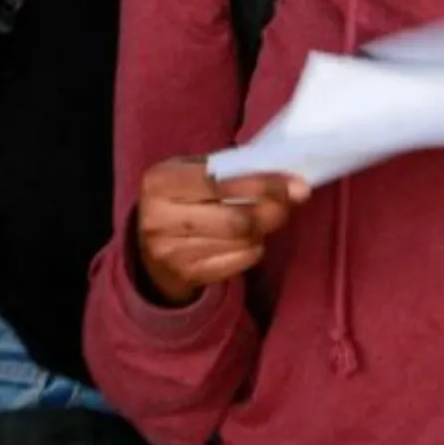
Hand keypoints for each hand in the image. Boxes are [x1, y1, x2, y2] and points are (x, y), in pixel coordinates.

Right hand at [135, 158, 306, 306]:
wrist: (148, 246)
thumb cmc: (182, 196)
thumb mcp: (190, 171)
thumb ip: (228, 168)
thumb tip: (284, 178)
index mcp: (159, 182)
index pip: (218, 182)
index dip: (262, 183)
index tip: (295, 183)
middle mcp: (159, 219)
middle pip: (236, 219)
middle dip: (274, 209)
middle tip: (295, 199)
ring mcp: (170, 252)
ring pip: (242, 241)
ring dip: (266, 227)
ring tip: (272, 214)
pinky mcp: (187, 275)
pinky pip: (239, 261)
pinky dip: (255, 247)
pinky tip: (253, 237)